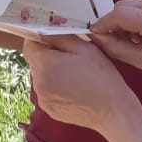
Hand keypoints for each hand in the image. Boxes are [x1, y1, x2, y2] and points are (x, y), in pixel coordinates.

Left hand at [21, 34, 137, 134]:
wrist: (112, 111)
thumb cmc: (101, 77)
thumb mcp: (84, 48)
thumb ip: (60, 36)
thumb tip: (45, 31)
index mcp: (45, 64)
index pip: (29, 45)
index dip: (40, 39)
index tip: (55, 40)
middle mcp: (38, 83)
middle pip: (35, 62)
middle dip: (48, 57)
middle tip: (71, 58)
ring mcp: (43, 98)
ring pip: (41, 77)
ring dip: (52, 72)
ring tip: (75, 75)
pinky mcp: (49, 109)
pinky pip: (47, 92)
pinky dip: (56, 88)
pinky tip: (74, 88)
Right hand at [89, 0, 141, 71]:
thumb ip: (118, 49)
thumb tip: (97, 36)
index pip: (119, 14)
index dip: (103, 24)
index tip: (96, 34)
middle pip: (121, 6)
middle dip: (116, 23)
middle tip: (123, 40)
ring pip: (129, 3)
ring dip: (127, 19)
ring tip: (140, 35)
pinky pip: (139, 0)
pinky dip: (137, 13)